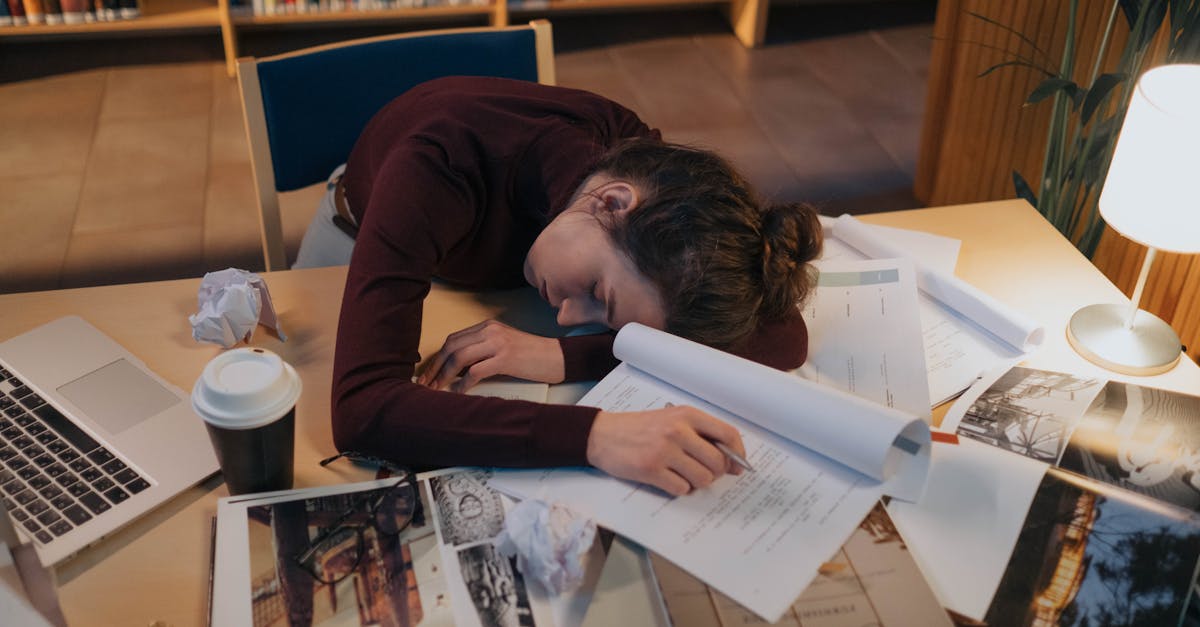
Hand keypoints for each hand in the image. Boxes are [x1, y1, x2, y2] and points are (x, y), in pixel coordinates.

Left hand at [417, 320, 564, 391]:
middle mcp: (490, 331)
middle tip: (426, 383)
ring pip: (459, 357)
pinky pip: (475, 371)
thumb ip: (482, 349)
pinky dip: (463, 383)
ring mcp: (498, 343)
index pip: (454, 339)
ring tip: (436, 389)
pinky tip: (458, 392)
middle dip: (435, 366)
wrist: (557, 358)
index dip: (438, 356)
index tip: (429, 372)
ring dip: (444, 375)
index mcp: (488, 326)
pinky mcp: (505, 358)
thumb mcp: (503, 345)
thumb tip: (456, 368)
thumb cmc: (531, 356)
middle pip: (452, 346)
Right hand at [586, 406, 745, 495]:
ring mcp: (664, 451)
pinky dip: (680, 489)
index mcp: (687, 415)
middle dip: (715, 473)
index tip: (736, 466)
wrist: (602, 434)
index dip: (738, 454)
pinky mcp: (651, 470)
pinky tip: (669, 480)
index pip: (728, 434)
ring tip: (684, 475)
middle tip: (703, 473)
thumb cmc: (639, 428)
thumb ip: (699, 434)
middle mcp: (678, 431)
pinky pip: (682, 489)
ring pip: (703, 478)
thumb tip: (730, 461)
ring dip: (697, 482)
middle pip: (718, 462)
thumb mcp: (671, 419)